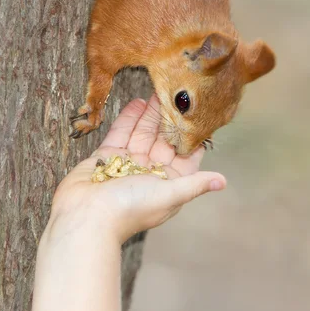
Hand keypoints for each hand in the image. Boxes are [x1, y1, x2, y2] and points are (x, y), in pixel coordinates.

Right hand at [51, 95, 225, 243]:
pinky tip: (137, 102)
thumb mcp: (169, 195)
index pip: (186, 156)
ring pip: (143, 134)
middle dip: (170, 119)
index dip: (193, 137)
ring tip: (158, 92)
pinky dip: (129, 118)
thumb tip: (223, 182)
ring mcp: (128, 164)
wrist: (86, 217)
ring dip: (150, 114)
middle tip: (176, 95)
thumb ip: (194, 184)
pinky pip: (121, 133)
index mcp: (168, 183)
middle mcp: (150, 172)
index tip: (201, 116)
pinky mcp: (106, 157)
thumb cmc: (130, 209)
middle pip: (164, 140)